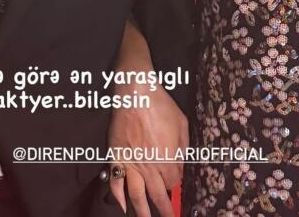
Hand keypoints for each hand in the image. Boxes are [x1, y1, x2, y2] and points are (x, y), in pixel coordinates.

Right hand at [107, 83, 187, 216]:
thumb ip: (183, 148)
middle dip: (164, 210)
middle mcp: (149, 167)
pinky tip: (122, 206)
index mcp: (167, 159)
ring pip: (136, 196)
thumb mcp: (181, 123)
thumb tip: (181, 164)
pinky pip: (115, 182)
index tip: (176, 183)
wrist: (135, 94)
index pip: (173, 181)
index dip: (176, 183)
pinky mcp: (116, 157)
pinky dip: (117, 197)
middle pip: (158, 195)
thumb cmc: (160, 105)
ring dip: (142, 212)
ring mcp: (131, 164)